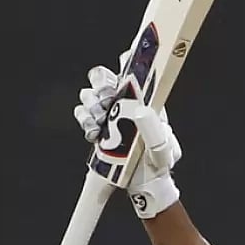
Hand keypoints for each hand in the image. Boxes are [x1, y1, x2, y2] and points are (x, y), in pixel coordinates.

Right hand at [73, 60, 182, 218]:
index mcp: (144, 99)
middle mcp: (125, 102)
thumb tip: (139, 110)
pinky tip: (95, 133)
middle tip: (107, 101)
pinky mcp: (97, 127)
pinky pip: (82, 114)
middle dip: (100, 86)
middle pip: (102, 77)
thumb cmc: (158, 165)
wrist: (142, 184)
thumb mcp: (162, 150)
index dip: (127, 60)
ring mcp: (109, 113)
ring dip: (91, 104)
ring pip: (89, 94)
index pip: (134, 71)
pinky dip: (85, 120)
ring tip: (101, 122)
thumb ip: (154, 131)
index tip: (123, 61)